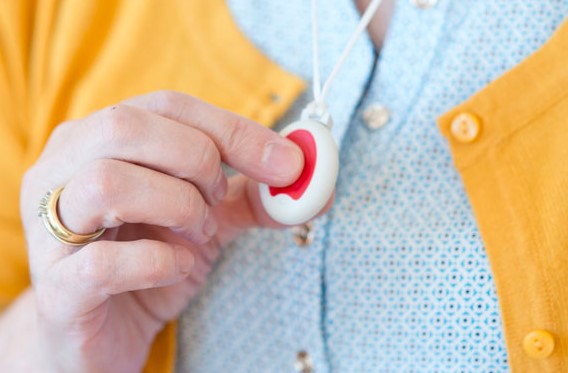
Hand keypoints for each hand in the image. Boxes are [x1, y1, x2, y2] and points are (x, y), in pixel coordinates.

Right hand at [17, 91, 306, 371]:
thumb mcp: (207, 218)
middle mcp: (62, 170)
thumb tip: (315, 183)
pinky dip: (158, 262)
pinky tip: (175, 267)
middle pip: (128, 126)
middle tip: (219, 200)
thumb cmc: (149, 261)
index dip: (234, 129)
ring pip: (108, 182)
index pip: (168, 105)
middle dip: (196, 160)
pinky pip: (103, 262)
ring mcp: (50, 227)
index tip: (287, 162)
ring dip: (177, 205)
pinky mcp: (57, 287)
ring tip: (197, 232)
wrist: (106, 332)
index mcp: (99, 140)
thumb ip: (254, 195)